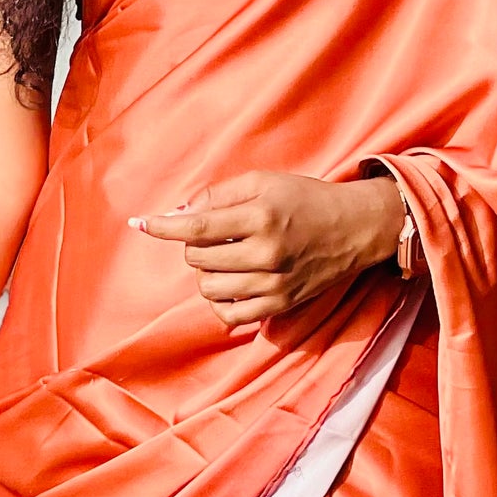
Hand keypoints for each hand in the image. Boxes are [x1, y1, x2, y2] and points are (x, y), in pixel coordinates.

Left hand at [132, 170, 405, 329]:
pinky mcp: (280, 305)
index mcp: (261, 217)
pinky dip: (220, 300)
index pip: (198, 227)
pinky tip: (229, 282)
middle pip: (198, 258)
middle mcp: (266, 253)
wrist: (355, 228)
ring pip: (209, 288)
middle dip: (194, 244)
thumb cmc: (306, 198)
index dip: (163, 227)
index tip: (141, 224)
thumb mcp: (265, 181)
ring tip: (223, 257)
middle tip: (213, 233)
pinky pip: (230, 315)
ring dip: (206, 272)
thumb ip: (220, 195)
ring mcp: (274, 284)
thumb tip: (179, 213)